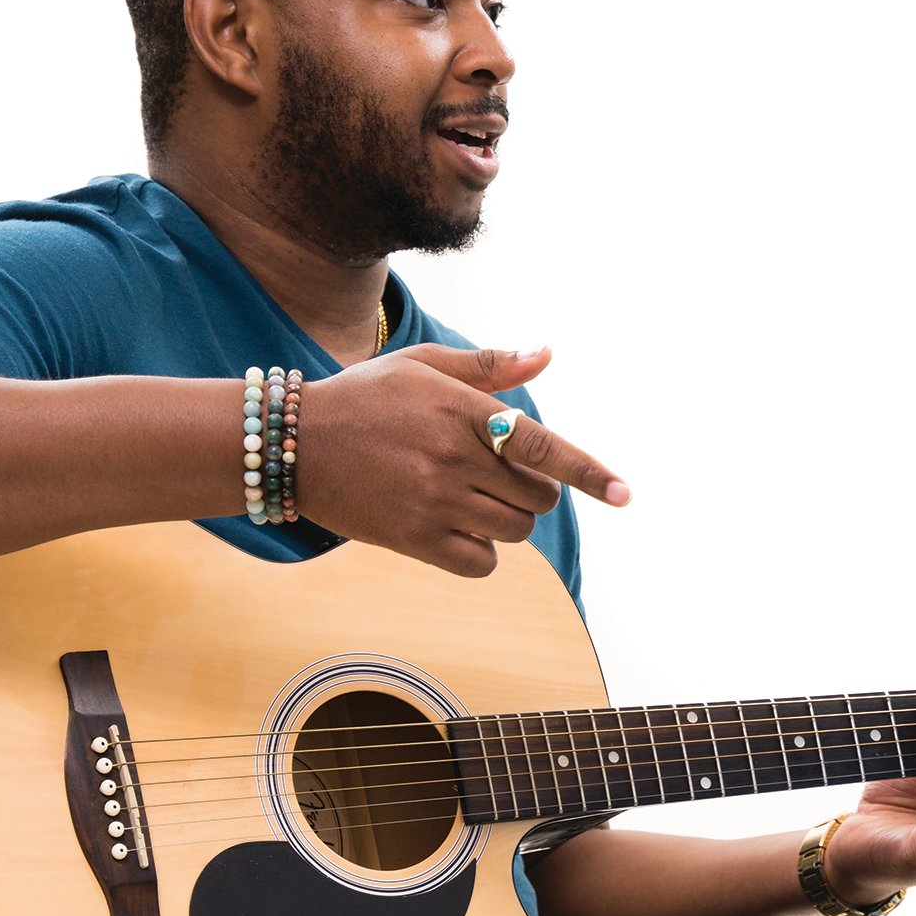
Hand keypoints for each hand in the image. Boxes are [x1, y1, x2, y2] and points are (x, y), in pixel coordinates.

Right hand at [295, 345, 629, 576]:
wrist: (291, 443)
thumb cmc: (365, 397)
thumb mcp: (424, 365)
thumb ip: (489, 367)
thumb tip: (546, 354)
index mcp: (459, 410)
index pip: (542, 445)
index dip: (588, 471)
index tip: (624, 493)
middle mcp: (451, 457)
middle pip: (536, 496)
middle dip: (533, 489)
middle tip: (499, 474)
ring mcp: (432, 501)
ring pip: (514, 530)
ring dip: (509, 519)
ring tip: (473, 496)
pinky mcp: (412, 539)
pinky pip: (480, 561)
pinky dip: (482, 550)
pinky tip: (458, 526)